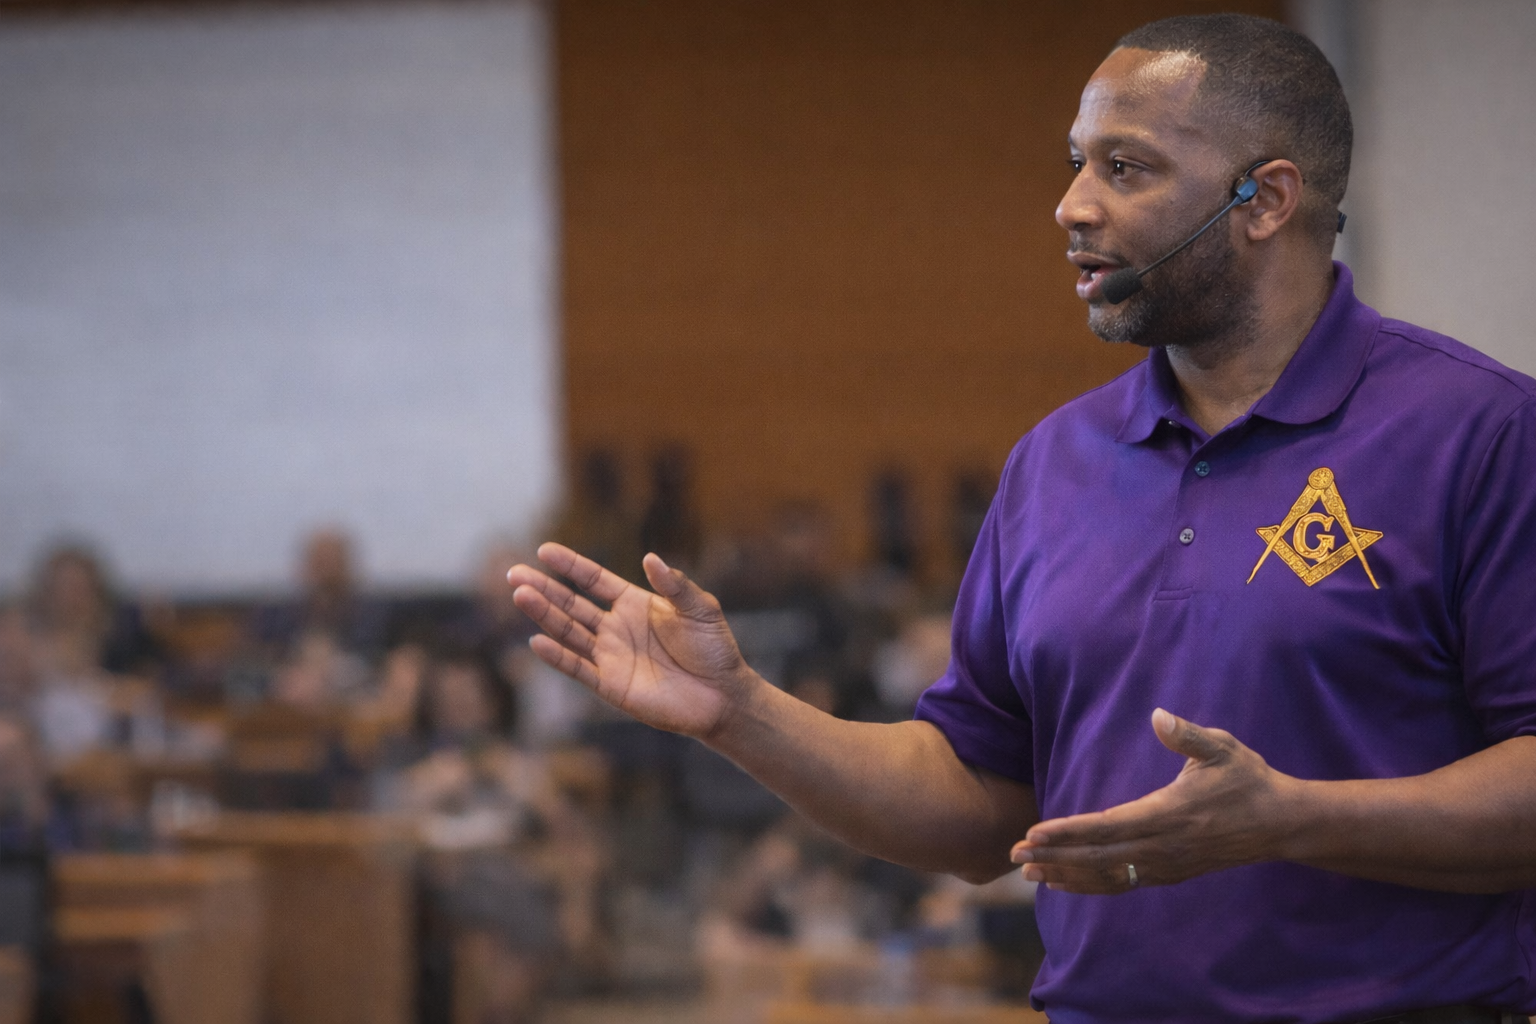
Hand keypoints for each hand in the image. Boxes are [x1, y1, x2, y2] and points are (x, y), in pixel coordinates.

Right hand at [508, 543, 752, 739]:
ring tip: (520, 596)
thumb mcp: (700, 609)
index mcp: (634, 603)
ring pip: (568, 632)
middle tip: (514, 575)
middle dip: (543, 588)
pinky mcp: (610, 684)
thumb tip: (650, 558)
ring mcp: (610, 656)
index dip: (570, 566)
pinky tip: (537, 640)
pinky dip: (558, 656)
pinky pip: (578, 668)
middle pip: (571, 604)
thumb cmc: (714, 649)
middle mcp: (616, 627)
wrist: (722, 695)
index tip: (544, 551)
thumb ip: (675, 586)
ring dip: (544, 615)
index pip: (593, 580)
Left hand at [1009, 709, 1297, 893]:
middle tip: (1014, 855)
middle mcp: (1163, 846)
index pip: (1107, 827)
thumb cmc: (1248, 779)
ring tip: (1028, 873)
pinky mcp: (1170, 873)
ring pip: (1108, 876)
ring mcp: (1167, 865)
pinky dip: (1090, 886)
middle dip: (1054, 857)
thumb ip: (1188, 735)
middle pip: (1098, 858)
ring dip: (1066, 875)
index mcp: (1169, 814)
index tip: (1033, 833)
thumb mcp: (1222, 748)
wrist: (1281, 823)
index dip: (1068, 833)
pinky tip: (1064, 884)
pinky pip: (1123, 884)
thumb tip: (1158, 716)